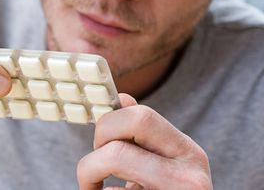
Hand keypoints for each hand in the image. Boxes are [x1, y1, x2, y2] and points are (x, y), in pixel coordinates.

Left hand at [77, 94, 211, 189]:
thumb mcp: (159, 164)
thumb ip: (142, 135)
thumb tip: (123, 97)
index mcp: (187, 152)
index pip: (142, 114)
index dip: (110, 119)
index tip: (99, 136)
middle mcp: (190, 171)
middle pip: (133, 120)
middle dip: (102, 134)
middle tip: (98, 159)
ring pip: (115, 154)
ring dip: (89, 167)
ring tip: (94, 185)